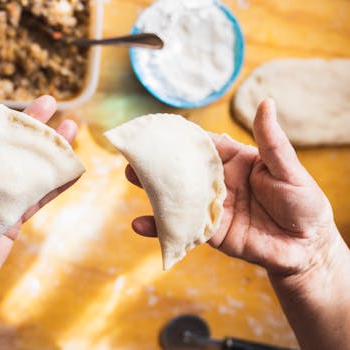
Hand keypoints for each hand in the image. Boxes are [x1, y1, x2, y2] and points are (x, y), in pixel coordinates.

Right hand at [127, 99, 342, 276]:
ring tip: (130, 178)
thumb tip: (266, 102)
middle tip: (135, 152)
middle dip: (158, 161)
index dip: (182, 137)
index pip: (203, 146)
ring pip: (177, 196)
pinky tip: (140, 224)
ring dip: (153, 189)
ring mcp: (211, 208)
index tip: (158, 128)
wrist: (307, 248)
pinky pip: (181, 228)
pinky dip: (160, 227)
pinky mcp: (209, 232)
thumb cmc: (304, 203)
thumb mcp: (289, 169)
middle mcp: (218, 182)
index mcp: (234, 162)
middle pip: (183, 169)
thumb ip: (271, 141)